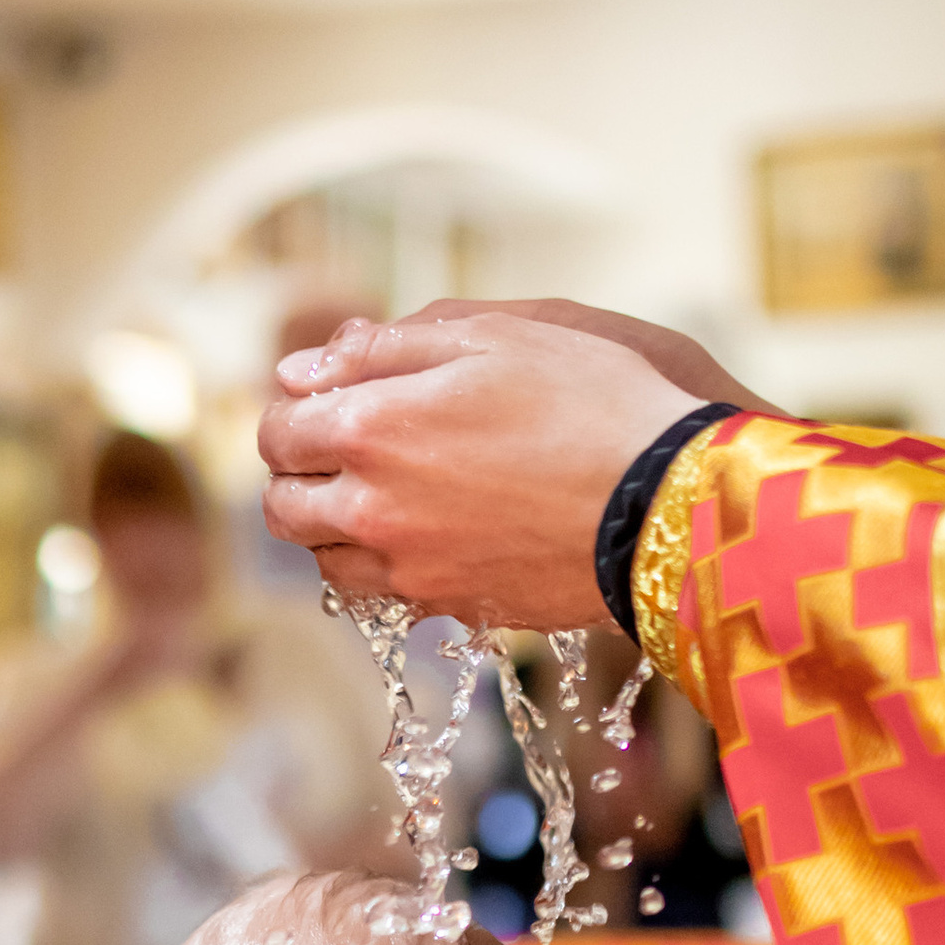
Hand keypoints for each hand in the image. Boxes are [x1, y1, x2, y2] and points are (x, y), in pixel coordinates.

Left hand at [256, 299, 768, 627]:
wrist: (666, 497)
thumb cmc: (588, 399)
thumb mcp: (489, 337)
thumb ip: (381, 350)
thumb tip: (299, 371)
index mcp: (369, 430)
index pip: (277, 432)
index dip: (291, 412)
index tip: (320, 401)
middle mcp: (373, 510)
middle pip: (284, 508)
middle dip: (297, 476)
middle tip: (338, 450)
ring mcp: (411, 570)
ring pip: (327, 564)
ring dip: (333, 529)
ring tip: (379, 494)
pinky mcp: (455, 606)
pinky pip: (388, 596)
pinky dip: (386, 567)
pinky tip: (427, 534)